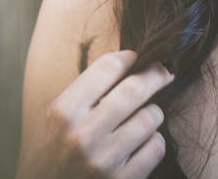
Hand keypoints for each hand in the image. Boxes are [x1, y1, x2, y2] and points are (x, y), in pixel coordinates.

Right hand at [17, 50, 174, 178]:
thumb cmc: (52, 155)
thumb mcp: (55, 120)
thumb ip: (85, 93)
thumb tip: (129, 62)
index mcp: (63, 112)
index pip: (107, 68)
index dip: (129, 57)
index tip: (138, 56)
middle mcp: (82, 135)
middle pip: (134, 89)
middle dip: (156, 75)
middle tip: (164, 71)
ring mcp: (102, 161)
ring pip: (150, 118)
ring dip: (154, 113)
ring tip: (145, 116)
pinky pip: (156, 148)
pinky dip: (155, 141)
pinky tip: (144, 143)